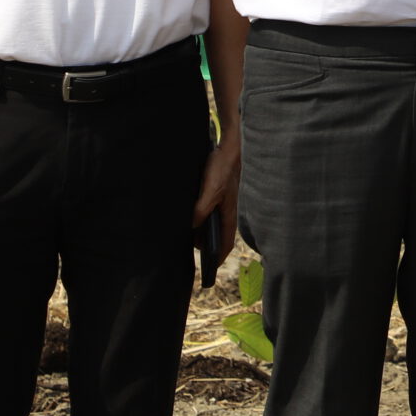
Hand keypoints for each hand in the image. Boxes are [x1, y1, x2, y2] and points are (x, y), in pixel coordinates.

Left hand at [194, 129, 241, 270]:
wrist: (229, 146)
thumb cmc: (223, 168)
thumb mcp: (211, 190)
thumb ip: (202, 209)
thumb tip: (192, 226)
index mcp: (229, 213)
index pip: (227, 242)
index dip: (219, 256)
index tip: (211, 269)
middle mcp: (227, 209)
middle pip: (218, 233)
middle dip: (207, 244)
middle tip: (191, 251)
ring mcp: (222, 201)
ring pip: (212, 221)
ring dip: (201, 230)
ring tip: (185, 234)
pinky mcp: (217, 192)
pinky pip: (208, 210)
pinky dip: (199, 216)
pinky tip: (188, 214)